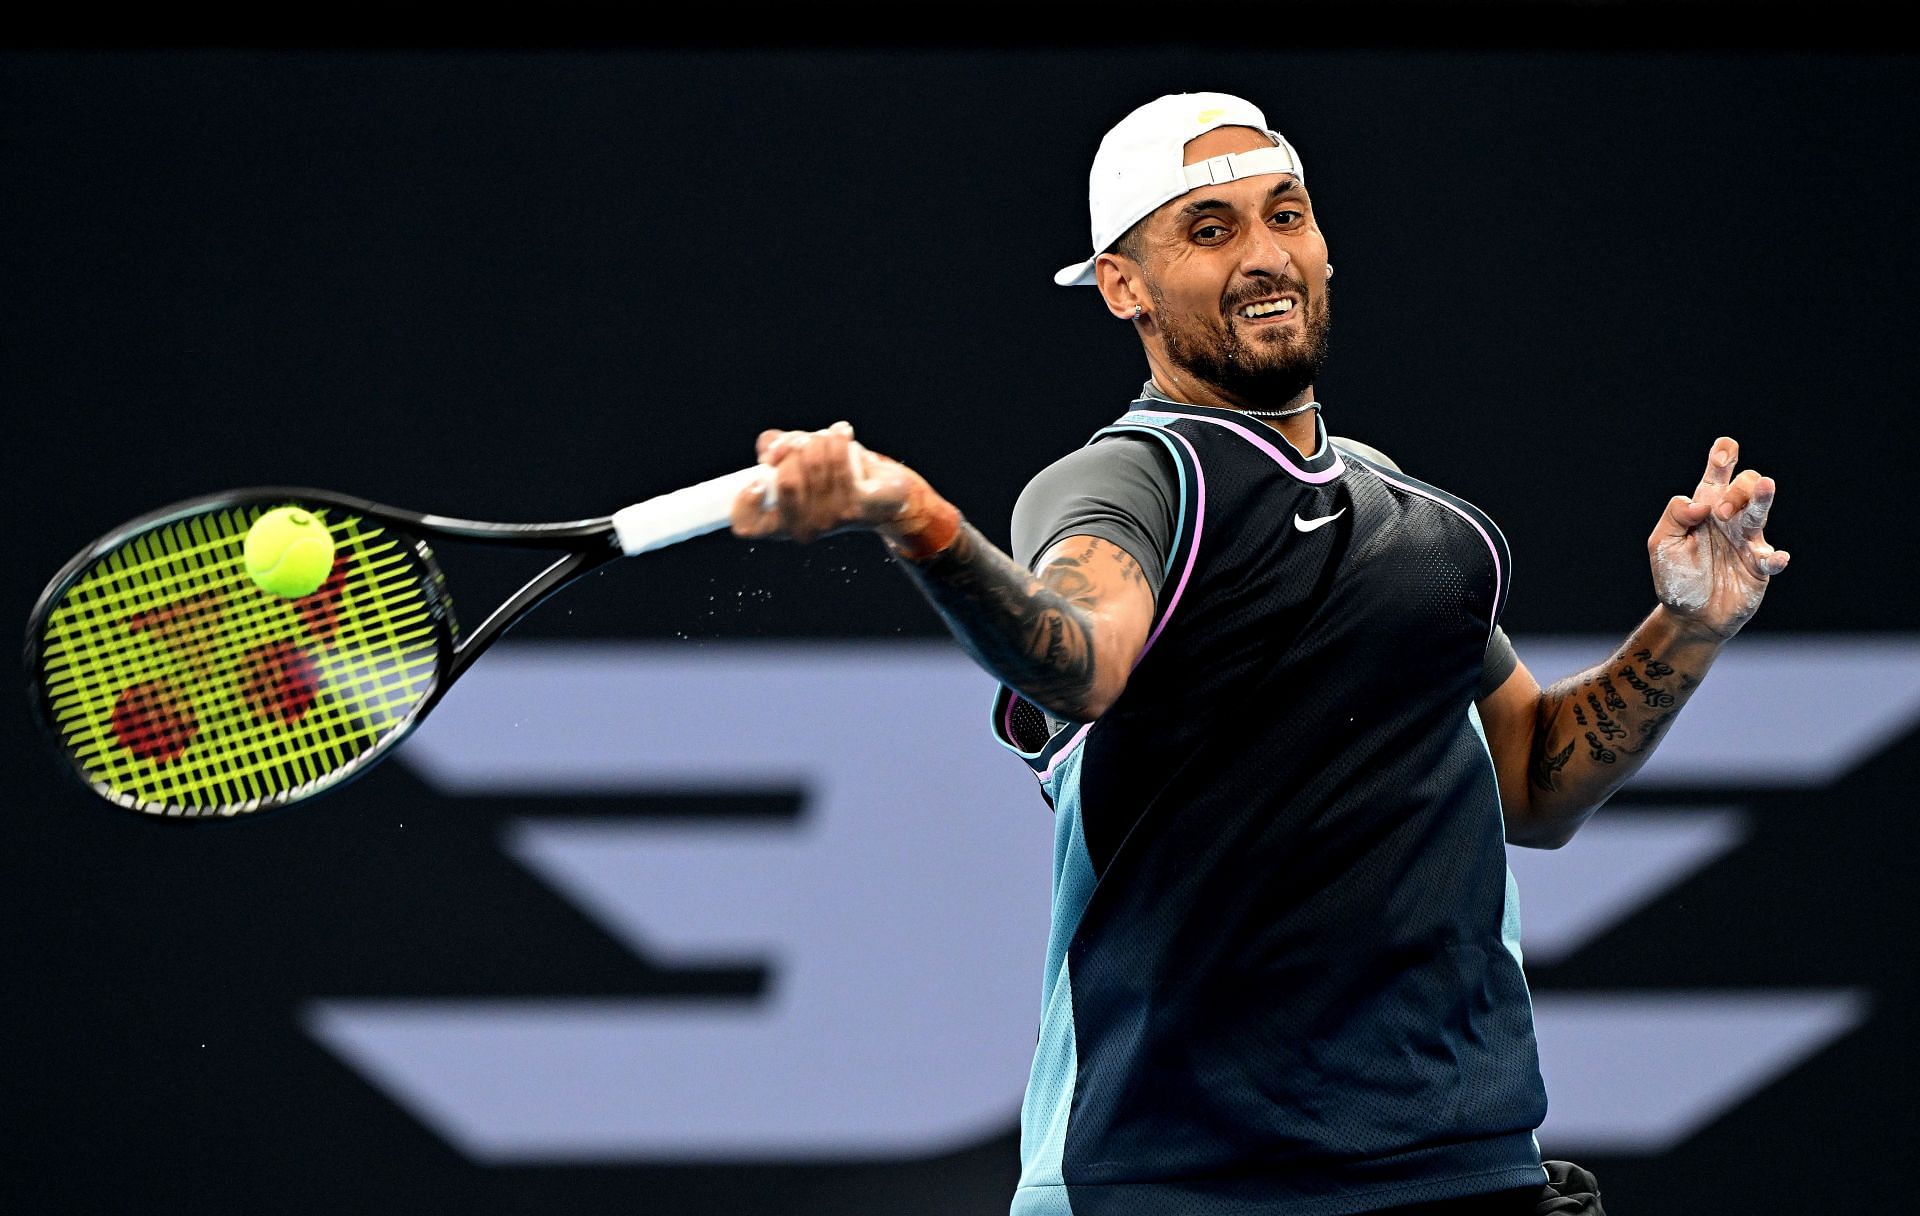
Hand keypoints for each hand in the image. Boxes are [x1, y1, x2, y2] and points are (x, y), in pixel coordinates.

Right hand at [729, 421, 937, 545]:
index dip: (745, 502)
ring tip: (827, 437)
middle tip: (803, 442)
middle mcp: (803, 529)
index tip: (757, 479)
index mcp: (780, 522)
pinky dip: (838, 439)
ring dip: (819, 440)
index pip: (747, 526)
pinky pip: (838, 462)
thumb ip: (775, 448)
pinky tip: (842, 432)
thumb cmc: (833, 474)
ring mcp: (830, 522)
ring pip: (813, 465)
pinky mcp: (855, 508)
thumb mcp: (797, 458)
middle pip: (785, 482)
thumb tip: (771, 448)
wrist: (883, 489)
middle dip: (793, 449)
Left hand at [1647, 436, 1789, 639]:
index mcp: (1705, 507)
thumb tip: (1700, 503)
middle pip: (1746, 486)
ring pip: (1761, 511)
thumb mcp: (1662, 543)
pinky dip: (1774, 557)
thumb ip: (1675, 516)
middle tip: (1720, 514)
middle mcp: (1730, 518)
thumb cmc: (1676, 575)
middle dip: (1737, 490)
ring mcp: (1747, 541)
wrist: (1689, 615)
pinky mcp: (1758, 567)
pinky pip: (1771, 558)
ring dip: (1761, 499)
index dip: (1723, 457)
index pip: (1718, 474)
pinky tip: (1774, 557)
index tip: (1724, 453)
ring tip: (1765, 487)